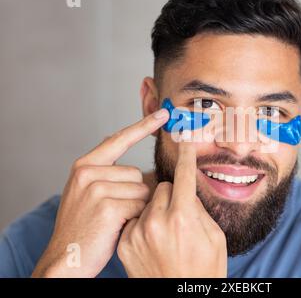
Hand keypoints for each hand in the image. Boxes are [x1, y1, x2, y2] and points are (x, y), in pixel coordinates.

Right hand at [32, 108, 168, 277]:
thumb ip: (108, 174)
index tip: (163, 114)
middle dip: (136, 193)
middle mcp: (88, 172)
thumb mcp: (88, 193)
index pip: (120, 139)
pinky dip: (136, 217)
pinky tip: (118, 226)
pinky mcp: (107, 206)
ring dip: (137, 206)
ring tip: (115, 220)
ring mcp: (96, 188)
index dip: (144, 126)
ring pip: (142, 189)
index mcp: (85, 165)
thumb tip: (139, 168)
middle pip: (138, 173)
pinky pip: (141, 205)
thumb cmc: (85, 226)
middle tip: (116, 211)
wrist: (67, 257)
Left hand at [117, 137, 227, 276]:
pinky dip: (143, 223)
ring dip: (156, 209)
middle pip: (161, 186)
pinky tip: (153, 241)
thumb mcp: (214, 237)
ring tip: (166, 233)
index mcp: (183, 218)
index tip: (184, 140)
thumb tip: (187, 190)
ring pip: (146, 201)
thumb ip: (198, 208)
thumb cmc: (203, 270)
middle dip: (171, 194)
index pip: (183, 175)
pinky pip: (135, 218)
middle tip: (179, 213)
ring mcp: (138, 233)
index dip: (185, 156)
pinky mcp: (125, 243)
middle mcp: (157, 222)